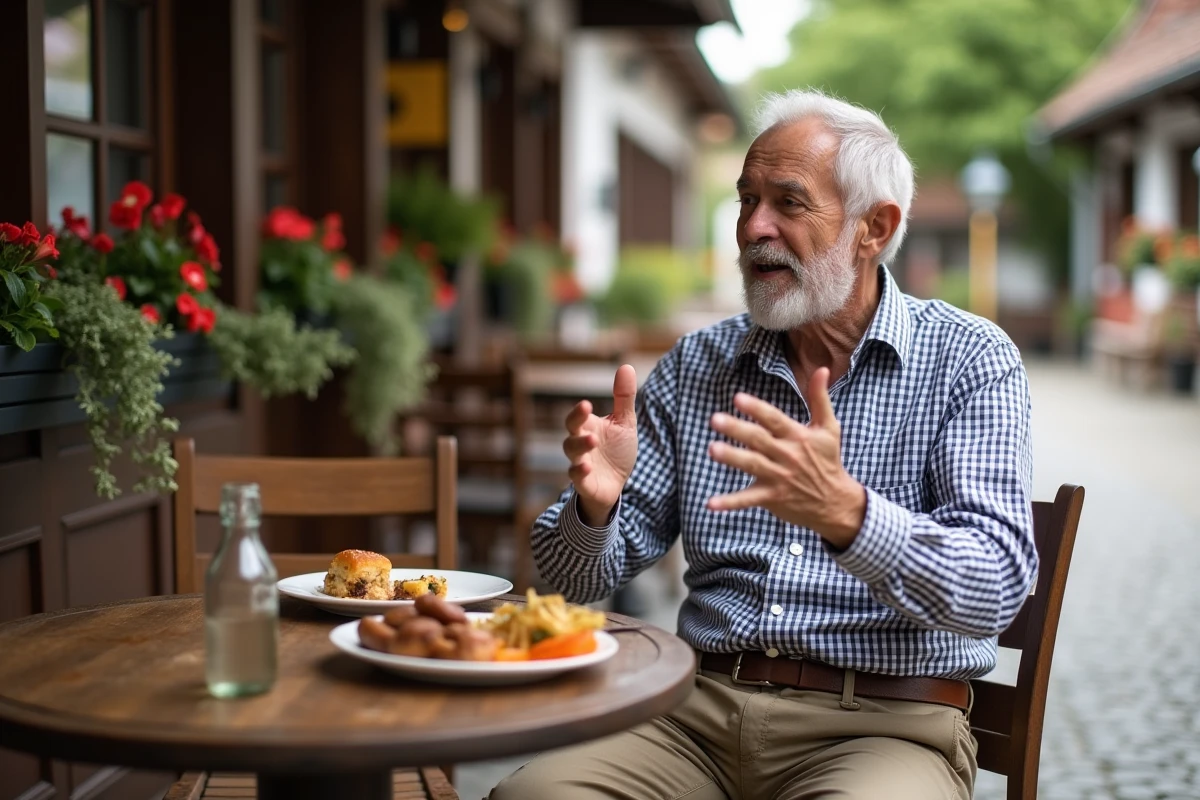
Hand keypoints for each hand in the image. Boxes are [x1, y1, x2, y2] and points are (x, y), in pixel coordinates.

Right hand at [563, 365, 638, 525]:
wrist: (617, 483)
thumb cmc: (617, 450)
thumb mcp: (624, 423)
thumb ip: (623, 398)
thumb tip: (626, 366)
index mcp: (588, 428)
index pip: (577, 417)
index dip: (579, 411)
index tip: (587, 404)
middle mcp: (581, 444)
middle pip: (570, 432)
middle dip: (575, 421)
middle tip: (585, 411)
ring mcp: (581, 463)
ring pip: (572, 453)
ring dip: (580, 445)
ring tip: (593, 440)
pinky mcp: (585, 482)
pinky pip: (576, 477)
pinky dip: (579, 472)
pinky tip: (588, 467)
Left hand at [706, 368, 865, 547]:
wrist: (836, 503)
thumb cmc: (828, 460)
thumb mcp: (829, 428)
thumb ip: (820, 398)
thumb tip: (821, 368)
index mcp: (798, 436)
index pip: (774, 420)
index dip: (757, 409)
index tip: (738, 398)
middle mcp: (787, 455)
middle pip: (758, 440)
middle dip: (736, 429)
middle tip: (714, 419)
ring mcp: (778, 477)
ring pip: (751, 465)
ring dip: (731, 458)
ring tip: (711, 449)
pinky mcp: (771, 497)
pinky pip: (747, 500)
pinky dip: (729, 503)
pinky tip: (710, 504)